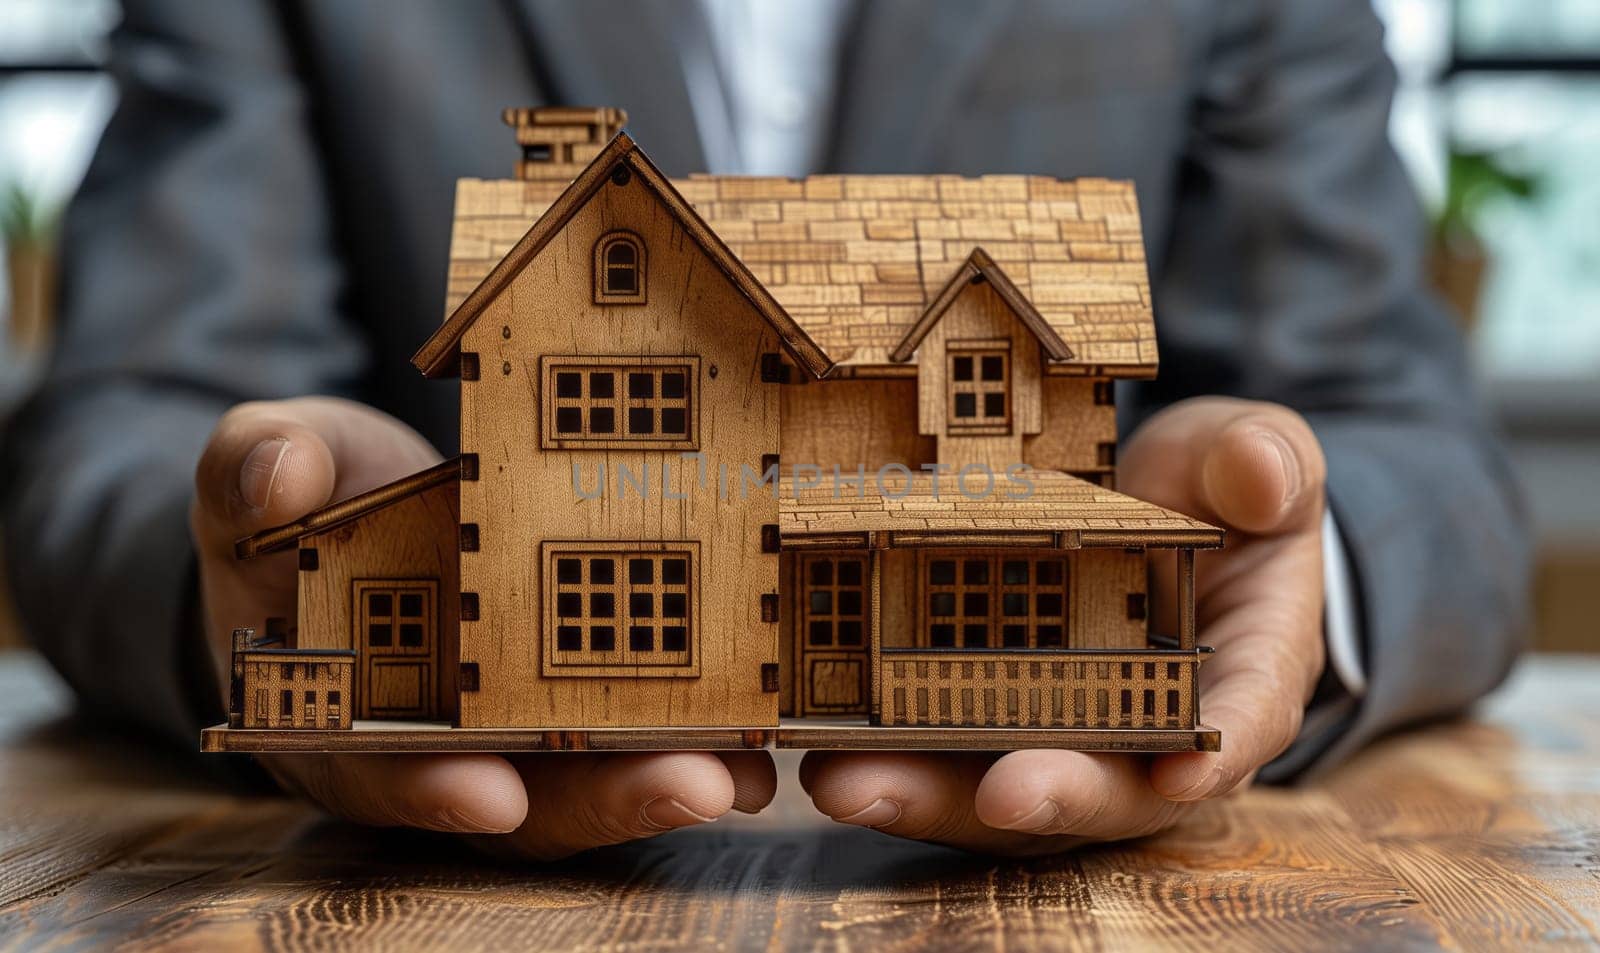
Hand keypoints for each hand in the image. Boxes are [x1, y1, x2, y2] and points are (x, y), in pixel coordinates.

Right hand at [192, 397, 774, 858]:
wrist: (363, 509)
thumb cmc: (305, 500)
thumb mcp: (261, 474)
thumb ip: (253, 470)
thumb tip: (277, 473)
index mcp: (342, 710)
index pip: (380, 768)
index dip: (429, 788)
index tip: (488, 792)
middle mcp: (442, 744)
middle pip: (523, 803)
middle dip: (606, 799)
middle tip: (693, 785)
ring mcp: (521, 728)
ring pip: (599, 782)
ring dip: (678, 775)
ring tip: (753, 766)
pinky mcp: (587, 692)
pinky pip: (647, 720)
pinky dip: (706, 723)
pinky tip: (769, 718)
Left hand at [799, 397, 1326, 853]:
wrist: (1153, 511)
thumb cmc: (1219, 490)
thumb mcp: (1253, 459)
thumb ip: (1268, 464)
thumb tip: (1263, 476)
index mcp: (1240, 667)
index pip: (1242, 716)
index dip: (1218, 747)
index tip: (1186, 769)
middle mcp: (1149, 728)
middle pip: (1109, 787)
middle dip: (1050, 795)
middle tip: (1000, 796)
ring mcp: (1062, 735)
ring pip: (1002, 791)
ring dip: (931, 798)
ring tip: (853, 785)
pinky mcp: (988, 724)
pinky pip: (941, 757)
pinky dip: (887, 761)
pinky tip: (819, 752)